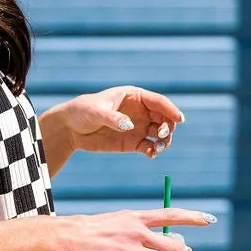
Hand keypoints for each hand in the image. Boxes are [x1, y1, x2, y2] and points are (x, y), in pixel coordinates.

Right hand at [57, 207, 216, 250]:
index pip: (171, 215)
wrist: (66, 239)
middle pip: (176, 245)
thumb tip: (151, 241)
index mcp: (136, 217)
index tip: (210, 220)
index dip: (194, 217)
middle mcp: (138, 233)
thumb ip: (134, 229)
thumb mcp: (115, 221)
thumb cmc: (86, 231)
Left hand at [58, 85, 184, 158]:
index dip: (171, 110)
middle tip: (161, 135)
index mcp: (135, 96)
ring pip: (160, 134)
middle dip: (168, 127)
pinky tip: (150, 154)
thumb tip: (129, 126)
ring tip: (157, 147)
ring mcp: (138, 127)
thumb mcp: (96, 112)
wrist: (71, 128)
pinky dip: (153, 151)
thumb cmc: (82, 111)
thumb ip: (113, 118)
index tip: (180, 119)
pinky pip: (149, 147)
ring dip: (163, 141)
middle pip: (164, 118)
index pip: (159, 102)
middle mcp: (141, 112)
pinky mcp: (132, 142)